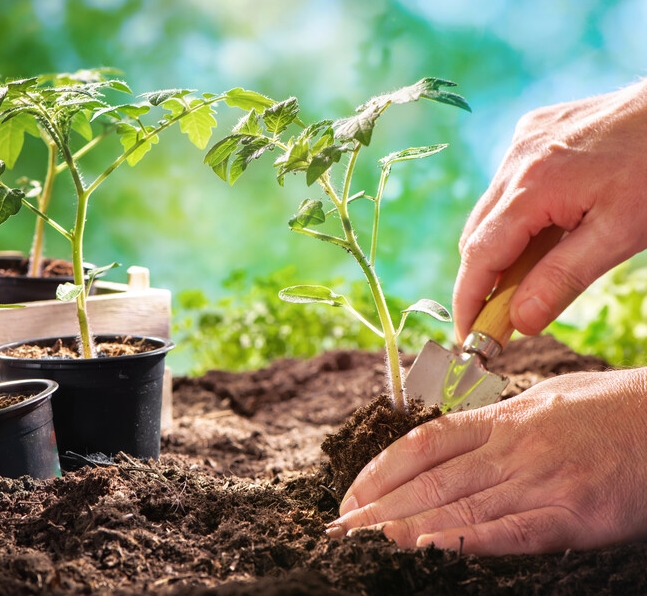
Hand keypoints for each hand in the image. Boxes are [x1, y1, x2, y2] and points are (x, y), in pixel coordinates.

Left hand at [325, 368, 646, 554]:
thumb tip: (456, 437)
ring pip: (460, 507)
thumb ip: (497, 421)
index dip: (381, 468)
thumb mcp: (544, 399)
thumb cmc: (609, 408)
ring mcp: (540, 480)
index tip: (352, 491)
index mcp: (501, 419)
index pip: (424, 443)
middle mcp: (511, 448)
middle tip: (341, 527)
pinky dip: (469, 541)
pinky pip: (512, 531)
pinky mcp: (573, 513)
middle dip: (380, 505)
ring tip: (368, 542)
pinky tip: (433, 551)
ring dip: (408, 527)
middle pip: (431, 480)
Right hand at [453, 79, 646, 341]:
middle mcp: (515, 160)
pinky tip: (548, 226)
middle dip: (483, 280)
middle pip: (478, 235)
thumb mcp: (621, 235)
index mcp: (532, 186)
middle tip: (502, 318)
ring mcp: (522, 142)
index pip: (479, 256)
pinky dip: (517, 216)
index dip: (469, 301)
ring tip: (532, 274)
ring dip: (502, 248)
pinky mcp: (535, 131)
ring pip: (492, 211)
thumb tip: (519, 322)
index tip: (467, 338)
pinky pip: (509, 184)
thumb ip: (563, 279)